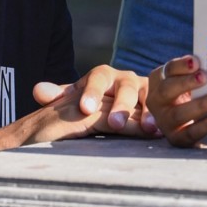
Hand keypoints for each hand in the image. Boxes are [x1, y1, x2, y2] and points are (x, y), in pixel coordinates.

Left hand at [28, 65, 157, 142]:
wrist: (122, 100)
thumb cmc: (94, 100)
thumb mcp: (76, 97)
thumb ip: (60, 94)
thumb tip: (39, 91)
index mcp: (103, 75)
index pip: (96, 79)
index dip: (92, 92)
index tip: (85, 108)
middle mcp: (127, 79)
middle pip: (126, 87)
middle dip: (121, 105)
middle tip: (114, 123)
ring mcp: (147, 90)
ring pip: (149, 97)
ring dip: (149, 112)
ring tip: (149, 128)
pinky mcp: (163, 103)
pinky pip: (168, 107)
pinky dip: (168, 117)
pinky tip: (167, 130)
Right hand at [146, 55, 206, 147]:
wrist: (186, 121)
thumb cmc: (191, 92)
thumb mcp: (188, 79)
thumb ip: (196, 71)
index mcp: (159, 79)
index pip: (168, 70)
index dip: (181, 66)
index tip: (196, 62)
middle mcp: (156, 101)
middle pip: (167, 90)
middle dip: (186, 83)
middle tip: (205, 77)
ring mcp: (164, 121)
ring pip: (178, 114)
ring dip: (200, 105)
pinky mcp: (176, 138)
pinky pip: (190, 133)